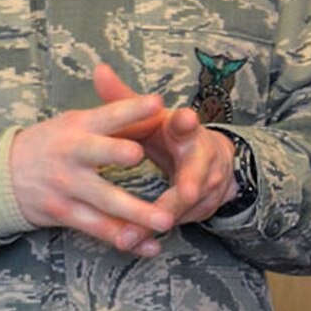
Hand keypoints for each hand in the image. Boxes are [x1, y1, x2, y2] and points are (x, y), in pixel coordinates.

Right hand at [8, 92, 175, 255]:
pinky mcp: (66, 213)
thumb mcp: (77, 123)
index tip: (157, 103)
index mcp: (80, 126)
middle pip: (97, 153)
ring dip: (136, 212)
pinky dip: (127, 239)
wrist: (3, 174)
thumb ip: (116, 119)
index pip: (109, 114)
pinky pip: (100, 229)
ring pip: (105, 200)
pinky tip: (151, 247)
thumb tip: (158, 107)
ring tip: (165, 221)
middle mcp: (74, 154)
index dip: (132, 109)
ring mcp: (69, 186)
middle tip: (139, 155)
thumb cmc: (54, 143)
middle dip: (116, 153)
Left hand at [92, 63, 237, 225]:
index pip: (188, 122)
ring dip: (167, 216)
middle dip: (191, 183)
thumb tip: (98, 69)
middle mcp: (202, 155)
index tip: (183, 117)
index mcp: (185, 129)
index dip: (187, 121)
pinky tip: (136, 241)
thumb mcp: (149, 116)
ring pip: (188, 204)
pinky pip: (183, 221)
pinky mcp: (204, 206)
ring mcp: (208, 183)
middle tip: (184, 194)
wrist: (212, 159)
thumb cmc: (170, 134)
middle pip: (198, 171)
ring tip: (138, 231)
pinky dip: (160, 230)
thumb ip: (123, 99)